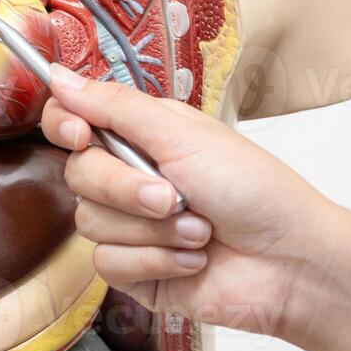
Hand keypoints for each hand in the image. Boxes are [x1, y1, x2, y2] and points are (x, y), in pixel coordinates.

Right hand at [43, 65, 346, 343]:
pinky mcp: (138, 272)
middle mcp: (131, 179)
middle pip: (79, 175)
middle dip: (127, 189)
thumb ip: (117, 107)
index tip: (80, 134)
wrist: (291, 262)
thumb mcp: (185, 136)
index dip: (65, 125)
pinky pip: (108, 264)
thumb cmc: (258, 191)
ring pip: (91, 223)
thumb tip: (59, 78)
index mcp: (143, 137)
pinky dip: (155, 260)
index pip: (72, 121)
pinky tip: (193, 260)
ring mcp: (132, 228)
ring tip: (200, 231)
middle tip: (174, 195)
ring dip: (152, 230)